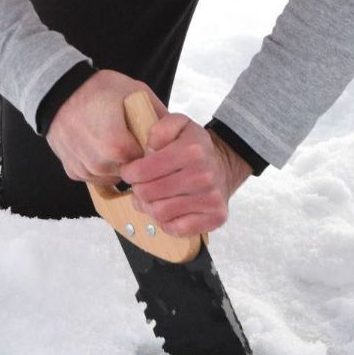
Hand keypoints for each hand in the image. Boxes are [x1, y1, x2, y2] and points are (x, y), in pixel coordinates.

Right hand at [46, 69, 166, 185]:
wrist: (58, 91)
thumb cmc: (97, 88)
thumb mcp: (135, 91)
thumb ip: (158, 114)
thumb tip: (177, 131)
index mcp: (117, 146)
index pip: (147, 162)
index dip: (150, 151)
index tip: (148, 140)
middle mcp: (99, 164)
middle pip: (130, 171)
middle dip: (134, 159)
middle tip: (129, 137)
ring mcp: (84, 169)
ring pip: (112, 177)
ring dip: (117, 164)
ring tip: (113, 140)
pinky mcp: (72, 171)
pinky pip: (94, 177)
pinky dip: (99, 166)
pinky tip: (98, 146)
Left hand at [125, 114, 252, 235]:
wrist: (224, 166)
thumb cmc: (195, 148)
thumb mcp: (179, 125)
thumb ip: (161, 128)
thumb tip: (149, 148)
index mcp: (192, 150)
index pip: (143, 170)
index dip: (130, 172)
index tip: (130, 172)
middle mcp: (203, 175)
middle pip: (148, 193)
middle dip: (138, 190)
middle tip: (140, 186)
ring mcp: (211, 198)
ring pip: (159, 213)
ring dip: (149, 207)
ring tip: (152, 198)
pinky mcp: (215, 217)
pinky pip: (177, 229)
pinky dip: (166, 222)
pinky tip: (168, 210)